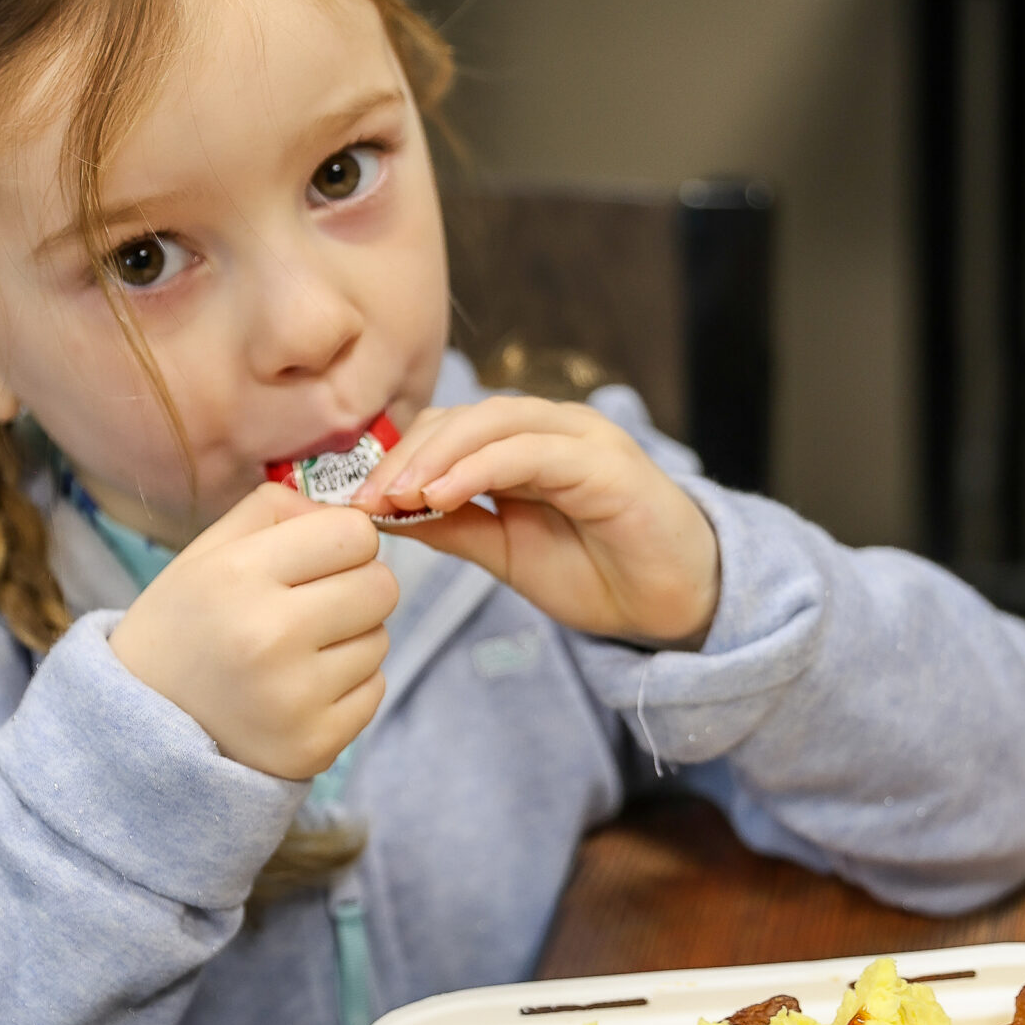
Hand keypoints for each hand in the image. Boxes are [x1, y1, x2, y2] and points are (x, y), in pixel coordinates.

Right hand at [108, 483, 398, 779]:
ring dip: (351, 640)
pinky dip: (348, 687)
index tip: (319, 559)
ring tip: (296, 653)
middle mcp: (269, 635)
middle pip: (383, 586)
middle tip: (314, 606)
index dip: (344, 541)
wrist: (140, 731)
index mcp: (238, 574)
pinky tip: (300, 690)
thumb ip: (275, 509)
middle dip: (357, 588)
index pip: (355, 533)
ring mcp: (294, 697)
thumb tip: (350, 512)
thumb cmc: (183, 628)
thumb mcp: (205, 553)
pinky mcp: (315, 744)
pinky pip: (374, 690)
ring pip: (381, 639)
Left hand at [353, 398, 719, 647]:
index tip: (352, 499)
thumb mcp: (503, 551)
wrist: (672, 607)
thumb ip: (450, 525)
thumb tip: (381, 511)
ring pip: (492, 421)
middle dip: (404, 454)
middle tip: (362, 497)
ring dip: (434, 455)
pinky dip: (476, 468)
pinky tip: (438, 497)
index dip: (396, 456)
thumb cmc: (597, 574)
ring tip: (395, 496)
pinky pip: (529, 451)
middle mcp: (552, 429)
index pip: (447, 428)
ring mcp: (581, 439)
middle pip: (461, 416)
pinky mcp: (605, 463)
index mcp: (526, 444)